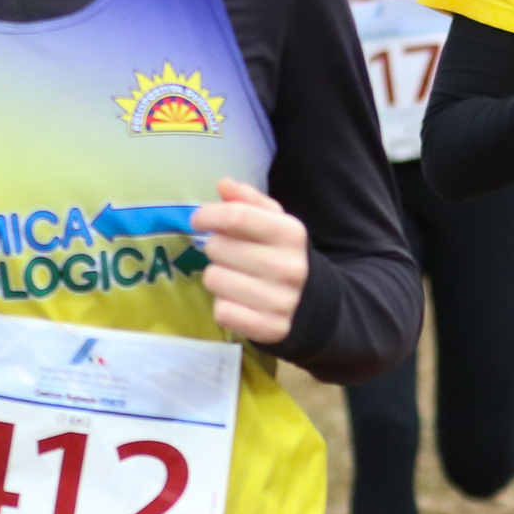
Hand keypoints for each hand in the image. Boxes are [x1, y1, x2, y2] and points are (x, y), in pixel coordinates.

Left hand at [194, 177, 309, 345]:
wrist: (315, 302)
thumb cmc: (284, 255)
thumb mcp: (276, 223)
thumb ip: (250, 202)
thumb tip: (224, 185)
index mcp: (291, 233)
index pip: (237, 217)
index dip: (209, 215)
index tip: (199, 220)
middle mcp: (289, 266)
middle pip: (218, 248)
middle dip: (216, 249)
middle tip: (229, 255)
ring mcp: (281, 300)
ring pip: (215, 280)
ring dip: (218, 278)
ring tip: (235, 279)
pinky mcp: (271, 328)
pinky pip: (222, 312)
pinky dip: (225, 307)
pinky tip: (240, 302)